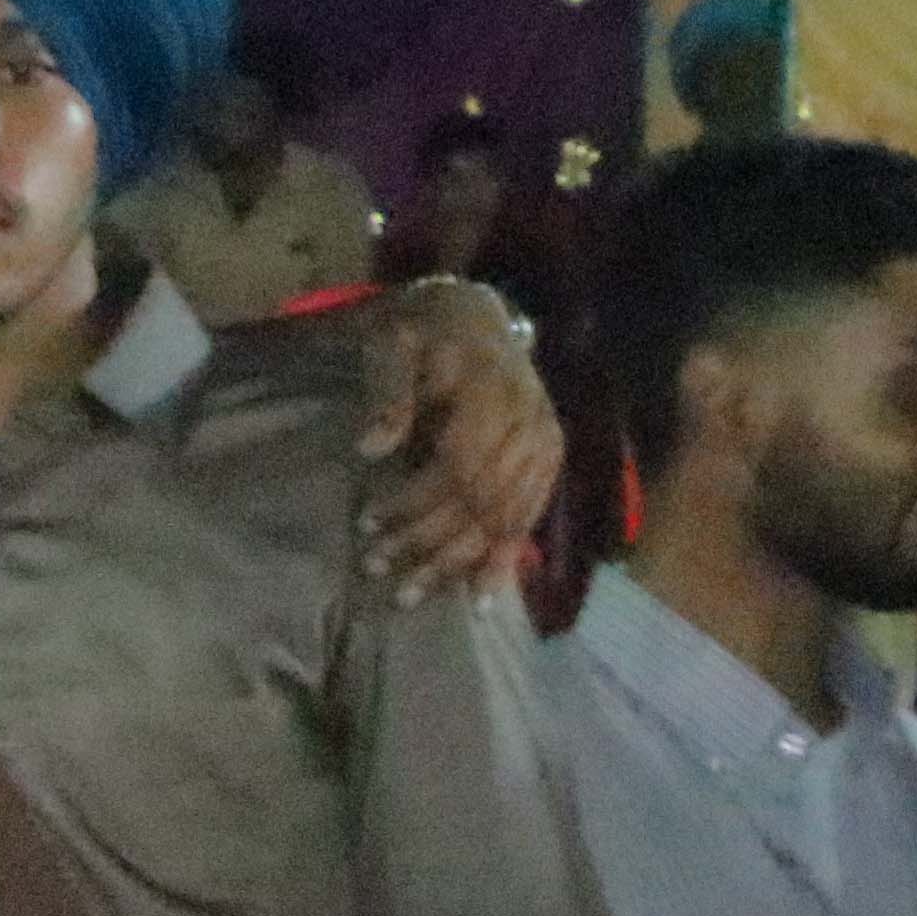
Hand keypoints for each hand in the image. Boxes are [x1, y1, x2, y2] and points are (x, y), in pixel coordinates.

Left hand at [355, 279, 564, 599]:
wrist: (480, 317)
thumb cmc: (427, 333)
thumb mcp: (395, 345)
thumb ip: (388, 393)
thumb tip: (369, 448)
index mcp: (493, 393)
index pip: (457, 466)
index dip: (414, 502)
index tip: (366, 524)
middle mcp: (530, 424)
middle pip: (481, 501)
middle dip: (428, 542)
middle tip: (375, 569)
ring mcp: (545, 445)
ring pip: (504, 517)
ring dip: (457, 562)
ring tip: (410, 595)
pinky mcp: (550, 460)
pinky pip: (530, 517)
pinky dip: (504, 559)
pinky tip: (483, 597)